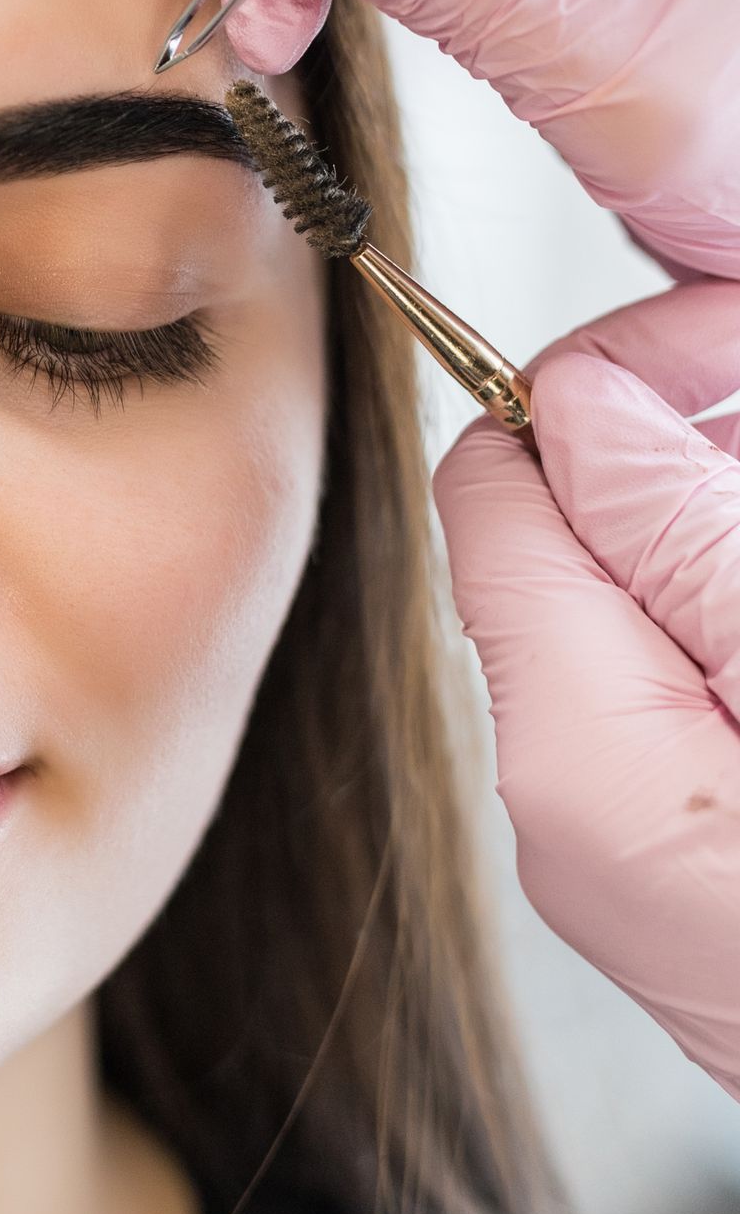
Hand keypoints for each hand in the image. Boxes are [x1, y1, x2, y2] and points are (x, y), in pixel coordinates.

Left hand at [433, 281, 739, 1100]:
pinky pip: (697, 698)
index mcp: (576, 755)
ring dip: (729, 525)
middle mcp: (571, 809)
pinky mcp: (703, 878)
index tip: (735, 335)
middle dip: (691, 445)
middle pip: (574, 542)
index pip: (497, 483)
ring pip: (649, 615)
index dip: (611, 375)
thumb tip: (584, 408)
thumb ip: (695, 543)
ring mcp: (635, 856)